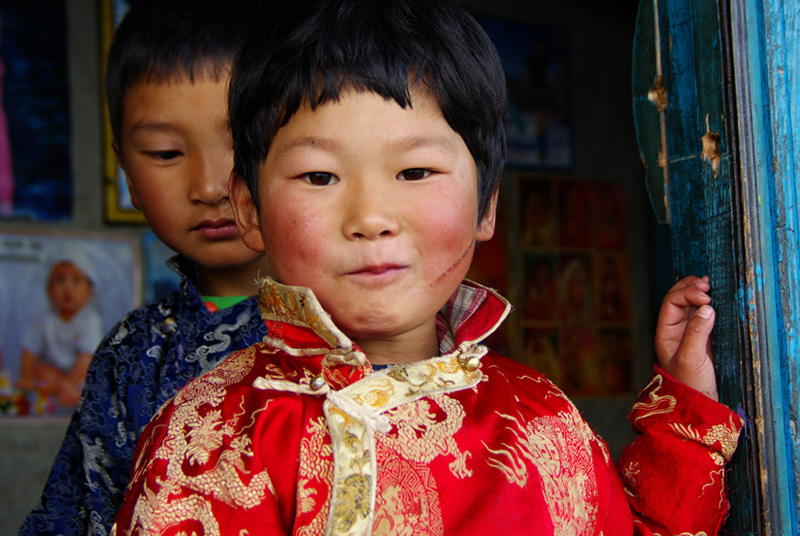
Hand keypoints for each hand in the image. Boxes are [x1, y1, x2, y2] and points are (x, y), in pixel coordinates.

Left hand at [655, 275, 718, 400]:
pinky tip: (715, 297)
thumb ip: (697, 333)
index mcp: (665, 332)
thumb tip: (706, 307)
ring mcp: (689, 333)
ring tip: (710, 285)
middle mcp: (675, 330)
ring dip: (699, 291)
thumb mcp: (691, 358)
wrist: (701, 404)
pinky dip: (708, 303)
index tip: (705, 296)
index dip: (687, 294)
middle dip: (691, 287)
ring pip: (691, 304)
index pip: (671, 303)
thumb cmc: (690, 384)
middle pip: (679, 299)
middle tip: (708, 283)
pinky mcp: (704, 338)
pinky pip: (703, 314)